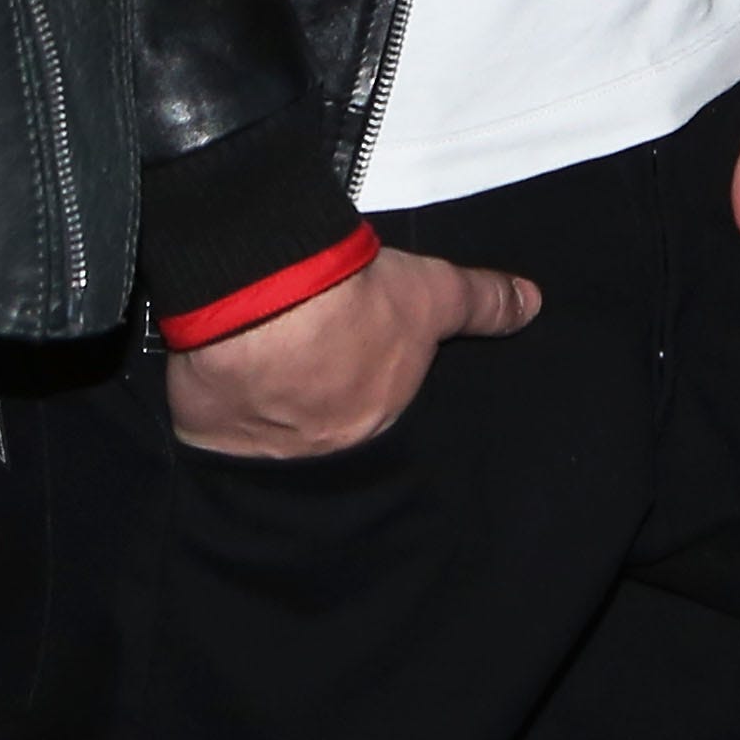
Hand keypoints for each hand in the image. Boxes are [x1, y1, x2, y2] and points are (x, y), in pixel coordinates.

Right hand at [162, 240, 536, 460]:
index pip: (373, 412)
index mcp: (375, 420)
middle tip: (305, 355)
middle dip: (319, 403)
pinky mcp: (206, 436)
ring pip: (267, 433)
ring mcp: (262, 447)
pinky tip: (216, 385)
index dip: (364, 382)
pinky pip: (213, 432)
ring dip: (266, 408)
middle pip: (323, 430)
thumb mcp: (433, 291)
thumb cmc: (352, 297)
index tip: (352, 360)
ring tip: (257, 364)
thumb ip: (482, 303)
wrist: (265, 297)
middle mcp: (322, 448)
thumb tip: (532, 306)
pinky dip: (215, 413)